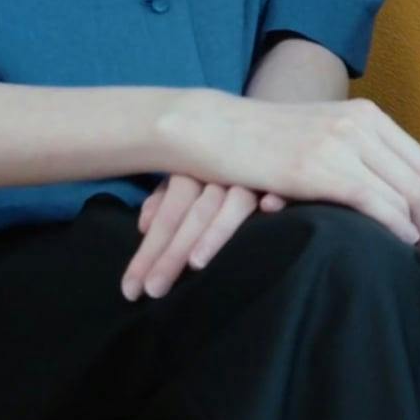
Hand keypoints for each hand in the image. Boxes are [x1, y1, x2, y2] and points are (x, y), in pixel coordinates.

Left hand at [122, 171, 283, 302]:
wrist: (270, 128)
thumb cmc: (221, 158)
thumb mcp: (190, 174)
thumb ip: (167, 198)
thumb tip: (143, 225)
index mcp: (193, 168)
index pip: (168, 215)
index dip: (148, 251)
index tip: (132, 289)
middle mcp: (221, 169)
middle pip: (194, 214)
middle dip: (171, 254)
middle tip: (154, 291)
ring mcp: (254, 171)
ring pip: (233, 203)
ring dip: (217, 229)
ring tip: (197, 263)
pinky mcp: (286, 173)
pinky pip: (281, 182)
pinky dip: (277, 193)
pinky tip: (270, 206)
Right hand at [159, 90, 419, 260]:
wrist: (213, 128)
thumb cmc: (261, 142)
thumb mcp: (317, 135)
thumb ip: (353, 152)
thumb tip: (386, 193)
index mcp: (366, 115)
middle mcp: (361, 123)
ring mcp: (341, 143)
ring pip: (405, 194)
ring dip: (419, 234)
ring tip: (416, 262)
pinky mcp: (320, 167)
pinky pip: (376, 202)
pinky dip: (394, 228)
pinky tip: (396, 246)